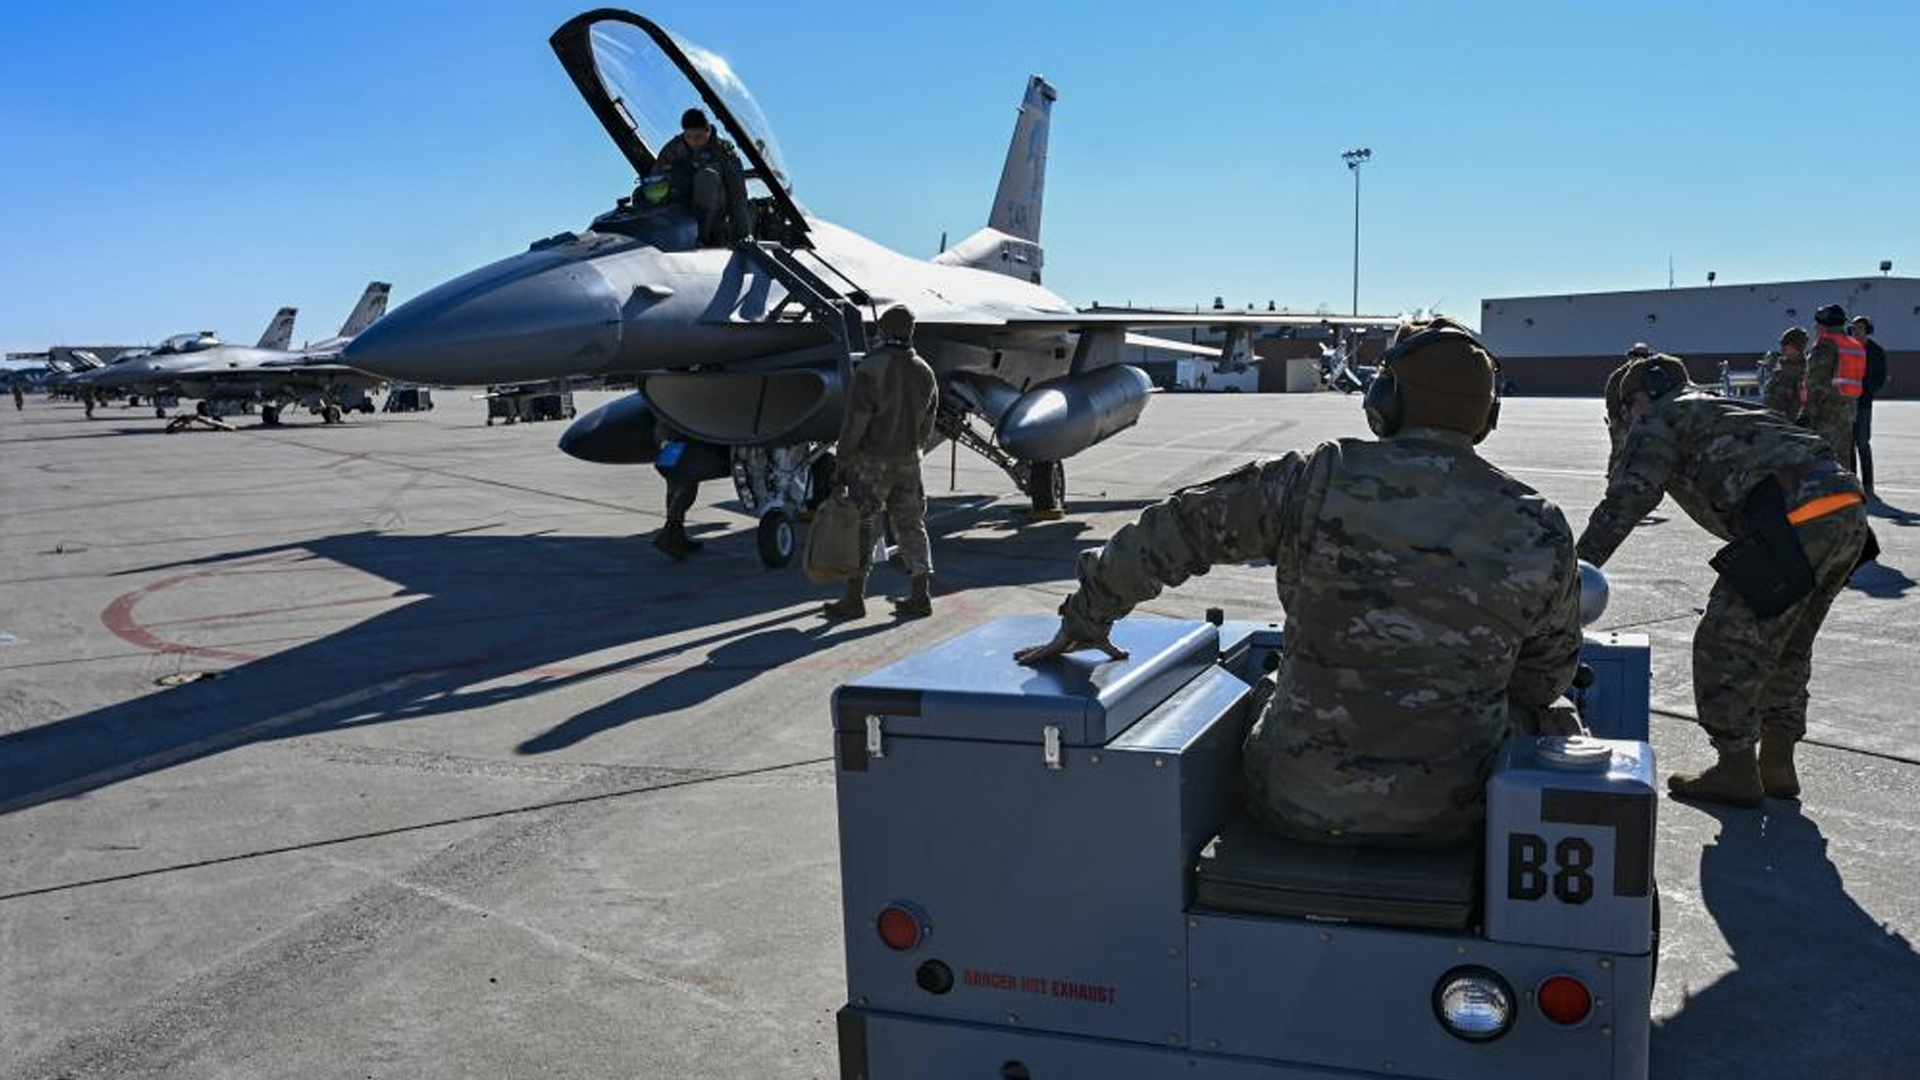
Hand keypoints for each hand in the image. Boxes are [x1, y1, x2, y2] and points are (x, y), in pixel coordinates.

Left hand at [1013, 624, 1128, 664]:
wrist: (1091, 622)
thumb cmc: (1095, 632)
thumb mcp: (1102, 644)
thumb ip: (1113, 651)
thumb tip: (1128, 654)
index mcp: (1066, 643)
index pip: (1053, 648)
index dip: (1045, 650)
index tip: (1040, 652)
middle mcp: (1058, 643)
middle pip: (1041, 649)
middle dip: (1030, 651)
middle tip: (1018, 655)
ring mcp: (1054, 643)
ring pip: (1037, 650)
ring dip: (1026, 653)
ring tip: (1014, 657)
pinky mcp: (1053, 645)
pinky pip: (1039, 653)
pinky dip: (1030, 656)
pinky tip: (1020, 659)